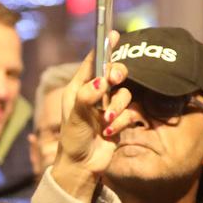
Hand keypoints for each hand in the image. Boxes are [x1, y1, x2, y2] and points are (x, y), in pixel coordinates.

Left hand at [50, 32, 138, 198]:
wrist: (82, 167)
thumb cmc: (73, 140)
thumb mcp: (76, 118)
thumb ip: (88, 98)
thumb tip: (101, 81)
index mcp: (78, 88)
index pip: (93, 62)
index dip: (104, 48)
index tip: (114, 35)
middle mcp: (94, 94)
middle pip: (114, 73)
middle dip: (118, 75)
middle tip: (117, 79)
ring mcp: (107, 106)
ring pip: (125, 94)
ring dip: (118, 108)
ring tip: (106, 122)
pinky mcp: (119, 119)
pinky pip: (130, 112)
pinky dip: (121, 122)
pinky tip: (109, 134)